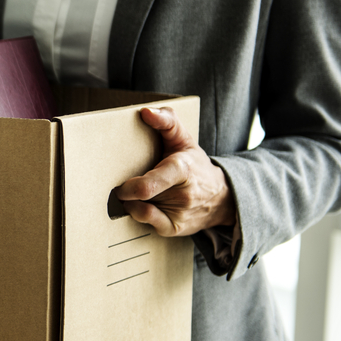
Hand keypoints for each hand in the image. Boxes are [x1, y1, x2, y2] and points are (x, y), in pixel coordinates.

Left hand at [114, 106, 235, 236]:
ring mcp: (179, 213)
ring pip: (141, 210)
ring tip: (134, 193)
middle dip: (126, 191)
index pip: (150, 184)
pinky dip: (139, 214)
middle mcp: (182, 194)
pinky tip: (140, 205)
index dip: (130, 187)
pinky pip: (148, 224)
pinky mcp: (175, 228)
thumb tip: (145, 112)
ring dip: (132, 202)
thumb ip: (166, 121)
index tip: (121, 184)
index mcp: (182, 169)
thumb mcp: (184, 139)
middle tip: (119, 185)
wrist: (222, 198)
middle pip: (142, 197)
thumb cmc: (195, 165)